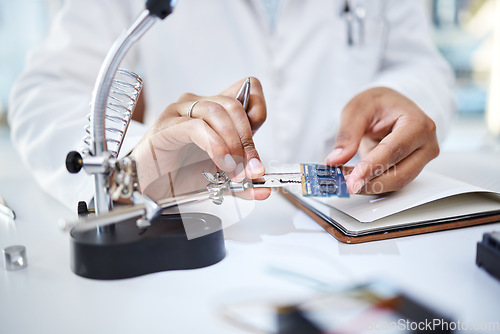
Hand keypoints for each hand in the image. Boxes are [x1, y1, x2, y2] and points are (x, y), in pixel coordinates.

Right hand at [131, 77, 270, 200]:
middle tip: (250, 168)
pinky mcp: (166, 126)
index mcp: (216, 112)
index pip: (246, 89)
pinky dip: (214, 146)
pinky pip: (197, 127)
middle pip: (234, 104)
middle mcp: (198, 106)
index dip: (258, 112)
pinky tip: (219, 163)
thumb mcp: (220, 180)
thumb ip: (243, 183)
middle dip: (247, 139)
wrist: (147, 189)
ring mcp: (180, 113)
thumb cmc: (178, 176)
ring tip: (234, 170)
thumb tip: (264, 188)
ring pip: (217, 111)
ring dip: (232, 143)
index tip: (256, 144)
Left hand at [325, 87, 439, 194]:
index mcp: (417, 123)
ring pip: (396, 183)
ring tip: (344, 180)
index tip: (352, 181)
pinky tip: (353, 179)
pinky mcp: (412, 170)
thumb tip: (336, 159)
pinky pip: (392, 183)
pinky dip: (371, 184)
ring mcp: (422, 159)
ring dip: (368, 186)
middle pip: (399, 174)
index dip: (371, 168)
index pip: (393, 151)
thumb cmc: (379, 103)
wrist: (390, 106)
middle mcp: (425, 144)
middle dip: (369, 183)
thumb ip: (347, 134)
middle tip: (344, 185)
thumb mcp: (357, 109)